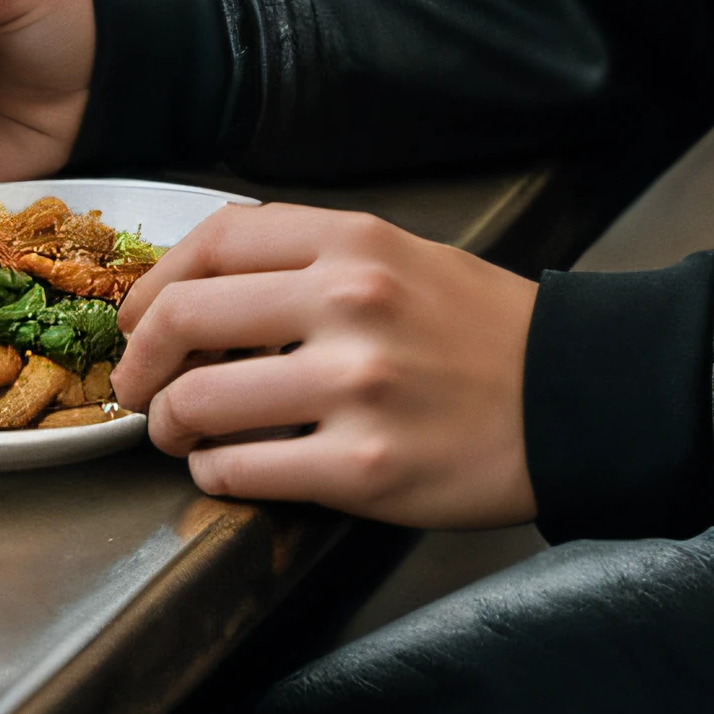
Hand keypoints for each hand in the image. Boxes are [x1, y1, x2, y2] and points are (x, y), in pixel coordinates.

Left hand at [113, 204, 537, 527]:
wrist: (575, 398)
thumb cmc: (485, 332)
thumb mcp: (406, 258)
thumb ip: (314, 261)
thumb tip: (204, 292)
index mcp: (357, 243)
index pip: (213, 241)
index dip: (153, 284)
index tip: (138, 318)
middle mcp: (351, 303)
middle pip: (184, 319)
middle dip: (139, 362)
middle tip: (137, 387)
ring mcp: (357, 387)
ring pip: (198, 403)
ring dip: (168, 425)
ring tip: (180, 434)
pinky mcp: (364, 467)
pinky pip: (241, 470)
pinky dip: (214, 472)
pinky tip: (227, 467)